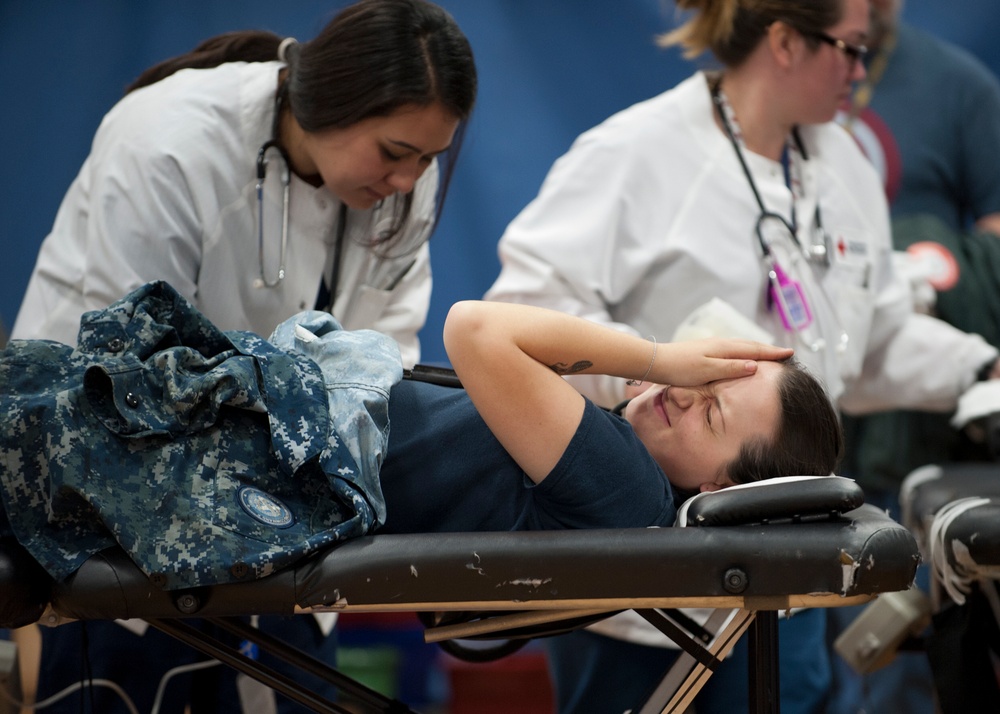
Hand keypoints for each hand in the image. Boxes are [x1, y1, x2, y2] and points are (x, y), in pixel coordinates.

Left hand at [653, 337, 792, 386]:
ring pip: (740, 346)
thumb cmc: (680, 369)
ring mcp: (712, 345)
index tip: (790, 353)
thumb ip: (731, 368)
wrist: (656, 362)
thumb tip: (755, 365)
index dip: (773, 353)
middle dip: (768, 349)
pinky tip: (740, 356)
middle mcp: (720, 344)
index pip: (754, 350)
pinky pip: (732, 349)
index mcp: (724, 348)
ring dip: (756, 349)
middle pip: (750, 345)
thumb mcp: (707, 371)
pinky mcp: (705, 350)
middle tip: (785, 353)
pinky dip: (743, 351)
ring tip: (767, 353)